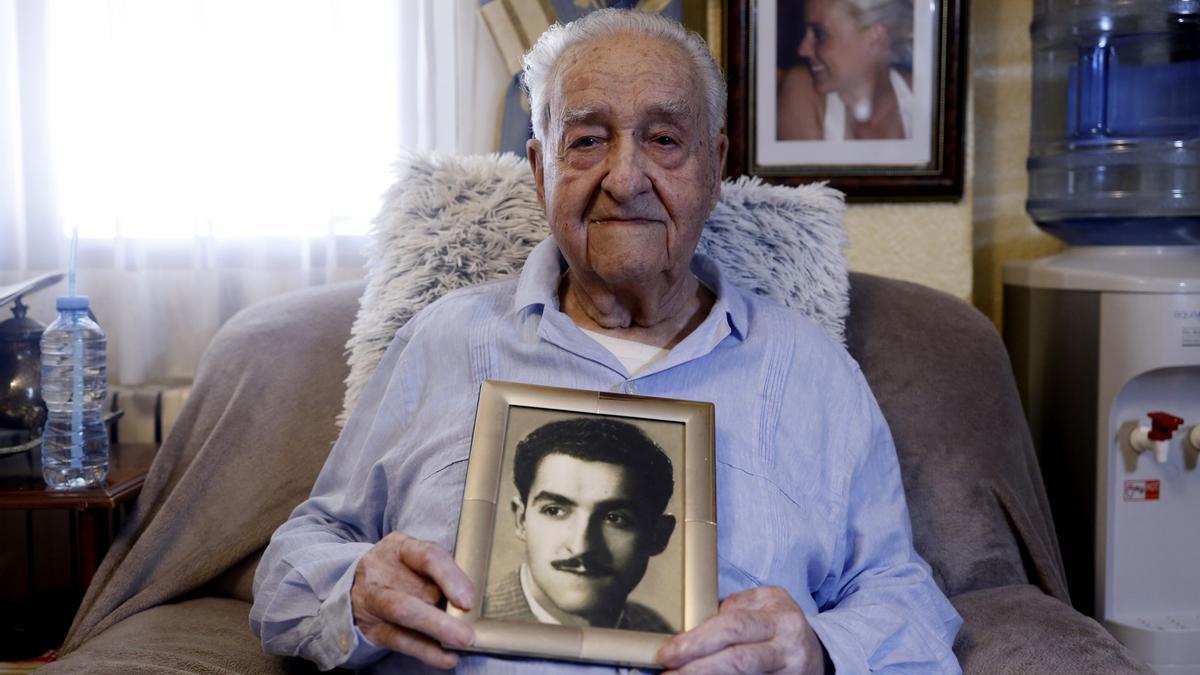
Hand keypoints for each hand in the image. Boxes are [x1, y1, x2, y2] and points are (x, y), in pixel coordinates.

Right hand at [351, 532, 475, 669]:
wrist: (358, 586)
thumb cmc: (399, 571)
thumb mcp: (415, 560)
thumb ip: (440, 574)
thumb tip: (471, 600)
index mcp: (400, 547)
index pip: (428, 557)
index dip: (450, 578)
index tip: (468, 601)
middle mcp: (382, 570)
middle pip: (415, 590)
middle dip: (444, 614)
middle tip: (468, 633)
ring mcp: (373, 599)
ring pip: (404, 613)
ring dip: (437, 630)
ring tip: (462, 643)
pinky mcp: (372, 627)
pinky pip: (400, 640)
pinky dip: (426, 651)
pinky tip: (446, 657)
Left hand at [657, 586, 825, 674]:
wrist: (816, 653)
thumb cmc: (780, 625)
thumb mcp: (765, 604)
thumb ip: (734, 610)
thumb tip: (692, 629)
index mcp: (780, 618)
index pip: (733, 627)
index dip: (697, 641)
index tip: (668, 653)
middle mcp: (788, 646)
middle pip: (738, 659)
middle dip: (697, 668)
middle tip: (668, 674)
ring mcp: (790, 672)